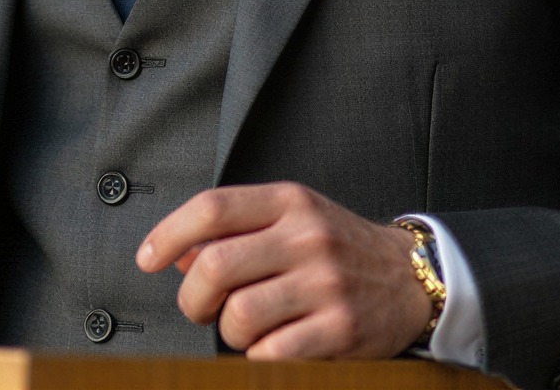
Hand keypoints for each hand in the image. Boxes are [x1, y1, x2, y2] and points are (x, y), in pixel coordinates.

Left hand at [137, 182, 434, 358]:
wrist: (411, 278)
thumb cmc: (337, 249)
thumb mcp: (293, 220)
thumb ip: (238, 230)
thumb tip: (179, 254)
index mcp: (290, 202)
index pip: (212, 208)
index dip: (168, 234)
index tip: (148, 258)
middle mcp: (307, 236)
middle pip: (216, 266)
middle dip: (191, 298)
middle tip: (199, 308)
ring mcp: (325, 283)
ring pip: (238, 315)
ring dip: (227, 332)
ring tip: (243, 329)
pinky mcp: (340, 329)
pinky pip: (271, 352)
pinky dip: (257, 356)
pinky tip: (270, 346)